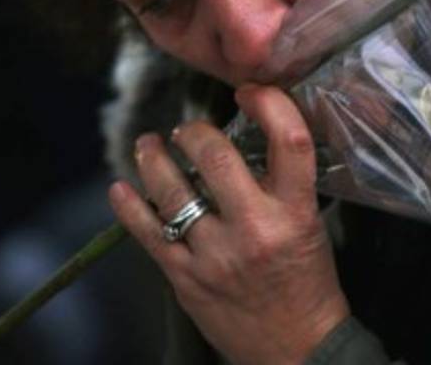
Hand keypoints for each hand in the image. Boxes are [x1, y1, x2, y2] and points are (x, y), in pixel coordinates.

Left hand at [110, 85, 349, 364]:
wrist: (297, 351)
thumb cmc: (308, 283)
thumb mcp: (310, 226)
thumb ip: (282, 184)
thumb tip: (245, 134)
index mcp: (296, 213)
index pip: (289, 140)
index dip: (268, 103)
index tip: (249, 92)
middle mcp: (255, 230)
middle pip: (216, 157)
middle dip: (195, 132)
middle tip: (188, 130)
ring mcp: (215, 255)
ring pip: (172, 191)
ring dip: (153, 159)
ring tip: (149, 145)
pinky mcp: (185, 278)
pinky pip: (148, 233)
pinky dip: (129, 206)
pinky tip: (120, 188)